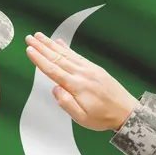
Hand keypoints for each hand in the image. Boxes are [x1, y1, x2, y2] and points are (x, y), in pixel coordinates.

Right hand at [25, 32, 140, 131]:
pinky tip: (60, 43)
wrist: (126, 111)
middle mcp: (82, 74)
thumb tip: (55, 89)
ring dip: (51, 44)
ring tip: (40, 36)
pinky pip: (77, 55)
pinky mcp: (95, 68)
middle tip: (29, 38)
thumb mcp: (82, 118)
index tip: (29, 50)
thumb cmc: (104, 117)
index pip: (53, 70)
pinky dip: (67, 48)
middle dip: (42, 47)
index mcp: (77, 86)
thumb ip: (66, 103)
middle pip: (57, 58)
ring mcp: (89, 69)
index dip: (39, 59)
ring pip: (66, 54)